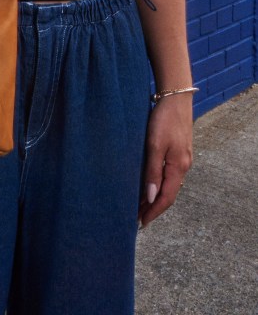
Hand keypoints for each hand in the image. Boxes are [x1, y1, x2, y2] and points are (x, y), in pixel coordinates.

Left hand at [139, 93, 192, 226]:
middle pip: (168, 194)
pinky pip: (168, 174)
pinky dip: (158, 183)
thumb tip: (151, 197)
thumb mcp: (155, 145)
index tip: (141, 223)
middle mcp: (183, 166)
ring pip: (168, 184)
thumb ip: (153, 171)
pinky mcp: (178, 151)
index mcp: (178, 167)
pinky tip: (149, 184)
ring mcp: (182, 158)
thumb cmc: (163, 120)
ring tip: (140, 205)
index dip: (154, 212)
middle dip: (153, 207)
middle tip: (137, 218)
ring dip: (155, 196)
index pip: (166, 198)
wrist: (175, 97)